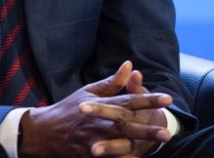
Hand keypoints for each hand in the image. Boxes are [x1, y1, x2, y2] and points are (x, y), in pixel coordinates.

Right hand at [19, 61, 172, 157]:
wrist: (46, 131)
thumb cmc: (71, 108)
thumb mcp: (90, 92)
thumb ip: (112, 82)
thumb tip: (129, 65)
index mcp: (102, 105)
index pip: (129, 100)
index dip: (148, 99)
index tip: (167, 98)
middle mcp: (101, 122)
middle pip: (127, 125)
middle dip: (147, 129)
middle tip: (167, 131)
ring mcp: (96, 140)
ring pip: (121, 144)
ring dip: (139, 146)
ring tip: (155, 148)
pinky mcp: (91, 155)